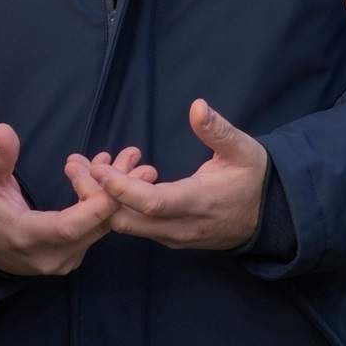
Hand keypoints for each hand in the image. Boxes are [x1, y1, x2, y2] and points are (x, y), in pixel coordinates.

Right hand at [0, 125, 143, 275]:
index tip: (112, 174)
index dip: (94, 205)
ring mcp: (65, 261)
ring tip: (131, 162)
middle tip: (137, 159)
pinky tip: (113, 179)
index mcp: (28, 237)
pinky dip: (106, 206)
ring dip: (116, 196)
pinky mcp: (73, 259)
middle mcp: (52, 256)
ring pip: (100, 229)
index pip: (69, 227)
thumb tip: (3, 130)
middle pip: (94, 226)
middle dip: (117, 191)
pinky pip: (96, 232)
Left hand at [88, 100, 266, 251]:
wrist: (271, 217)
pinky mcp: (169, 237)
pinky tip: (109, 179)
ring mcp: (173, 237)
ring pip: (127, 225)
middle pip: (127, 220)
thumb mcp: (244, 149)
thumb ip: (218, 131)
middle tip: (75, 164)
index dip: (122, 189)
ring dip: (104, 199)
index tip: (98, 169)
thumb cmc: (255, 178)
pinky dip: (117, 205)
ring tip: (86, 167)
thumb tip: (198, 107)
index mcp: (198, 203)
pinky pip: (136, 226)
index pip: (152, 203)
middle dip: (97, 195)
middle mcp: (181, 228)